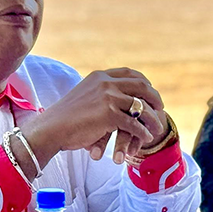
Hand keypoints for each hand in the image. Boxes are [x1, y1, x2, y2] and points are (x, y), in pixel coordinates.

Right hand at [17, 69, 166, 169]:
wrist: (51, 129)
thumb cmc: (66, 117)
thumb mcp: (85, 96)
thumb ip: (101, 92)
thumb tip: (118, 96)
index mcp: (100, 76)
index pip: (130, 73)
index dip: (145, 82)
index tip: (151, 92)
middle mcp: (106, 83)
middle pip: (141, 86)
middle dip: (154, 98)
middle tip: (160, 109)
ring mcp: (108, 98)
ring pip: (140, 107)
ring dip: (152, 119)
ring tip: (157, 128)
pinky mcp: (108, 115)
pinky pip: (133, 123)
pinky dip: (142, 132)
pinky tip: (146, 138)